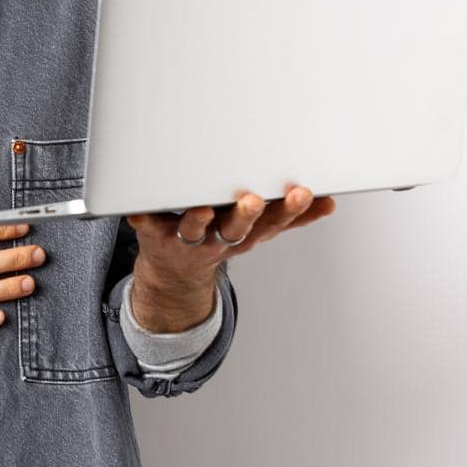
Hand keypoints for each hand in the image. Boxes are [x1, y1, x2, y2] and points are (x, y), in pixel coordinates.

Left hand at [124, 183, 335, 331]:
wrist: (175, 273)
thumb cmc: (219, 238)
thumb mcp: (257, 233)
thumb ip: (290, 216)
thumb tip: (327, 203)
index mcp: (245, 234)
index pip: (272, 223)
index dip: (288, 211)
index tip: (302, 193)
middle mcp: (218, 238)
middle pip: (235, 228)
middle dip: (245, 215)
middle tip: (253, 200)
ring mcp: (186, 238)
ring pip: (193, 229)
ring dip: (198, 219)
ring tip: (202, 208)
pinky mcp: (154, 234)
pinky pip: (146, 223)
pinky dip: (141, 216)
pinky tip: (138, 208)